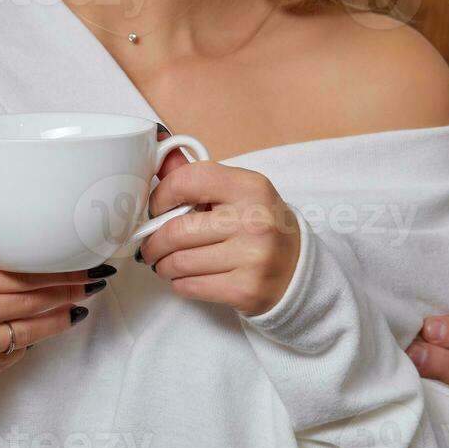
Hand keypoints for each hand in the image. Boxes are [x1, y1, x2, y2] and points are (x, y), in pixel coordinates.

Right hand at [0, 202, 107, 404]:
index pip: (17, 272)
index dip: (54, 268)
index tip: (78, 261)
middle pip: (30, 300)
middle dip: (67, 290)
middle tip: (93, 279)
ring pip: (27, 332)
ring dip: (56, 319)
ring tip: (77, 306)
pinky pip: (8, 358)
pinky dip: (24, 344)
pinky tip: (35, 333)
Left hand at [137, 154, 300, 315]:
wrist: (297, 268)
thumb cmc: (260, 226)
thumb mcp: (238, 192)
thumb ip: (199, 176)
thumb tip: (162, 158)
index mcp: (250, 187)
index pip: (187, 181)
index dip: (160, 196)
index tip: (156, 209)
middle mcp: (254, 220)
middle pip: (175, 231)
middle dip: (153, 242)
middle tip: (151, 245)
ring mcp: (252, 257)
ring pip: (178, 262)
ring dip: (163, 265)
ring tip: (166, 262)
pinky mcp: (246, 289)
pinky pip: (190, 286)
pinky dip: (178, 283)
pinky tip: (185, 277)